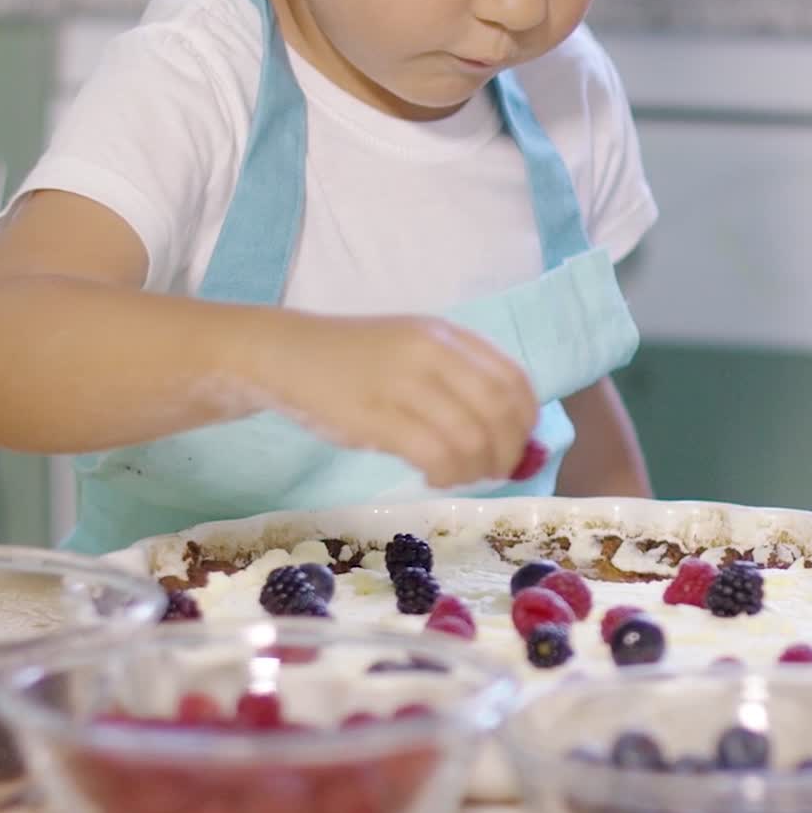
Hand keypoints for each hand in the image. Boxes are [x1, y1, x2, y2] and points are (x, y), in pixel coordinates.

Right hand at [246, 311, 538, 487]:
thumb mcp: (414, 352)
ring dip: (475, 468)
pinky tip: (433, 477)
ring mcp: (403, 382)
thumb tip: (510, 438)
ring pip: (470, 436)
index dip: (526, 421)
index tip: (517, 445)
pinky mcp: (375, 415)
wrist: (285, 354)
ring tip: (458, 476)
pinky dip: (446, 473)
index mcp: (447, 336)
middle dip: (507, 451)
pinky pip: (433, 453)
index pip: (513, 379)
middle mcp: (432, 353)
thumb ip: (459, 381)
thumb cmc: (354, 361)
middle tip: (494, 471)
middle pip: (499, 410)